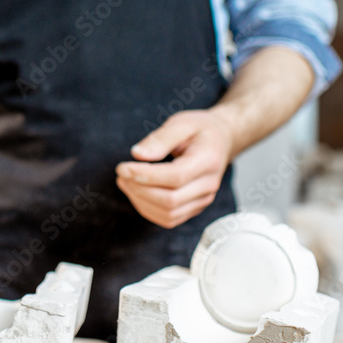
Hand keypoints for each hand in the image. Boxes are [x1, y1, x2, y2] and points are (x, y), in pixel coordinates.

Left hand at [115, 110, 235, 228]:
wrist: (221, 140)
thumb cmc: (200, 130)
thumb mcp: (181, 123)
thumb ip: (160, 139)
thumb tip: (137, 155)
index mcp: (208, 161)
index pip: (176, 177)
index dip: (146, 176)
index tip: (123, 167)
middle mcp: (209, 185)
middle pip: (171, 200)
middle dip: (139, 189)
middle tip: (121, 174)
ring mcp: (203, 199)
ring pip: (169, 214)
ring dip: (141, 201)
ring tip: (125, 182)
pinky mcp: (195, 207)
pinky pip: (170, 218)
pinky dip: (148, 209)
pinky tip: (136, 193)